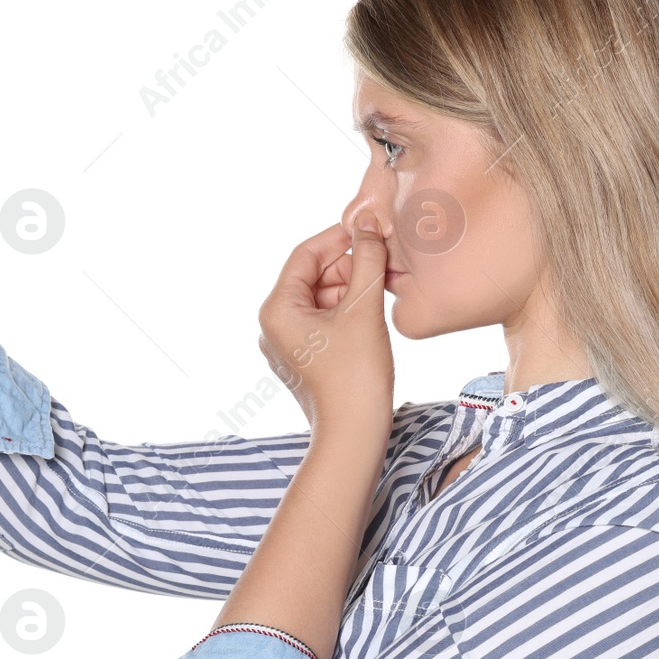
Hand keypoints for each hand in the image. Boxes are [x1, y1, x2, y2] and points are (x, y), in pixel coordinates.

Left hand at [257, 212, 393, 435]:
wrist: (353, 434)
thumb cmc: (355, 376)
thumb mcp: (364, 309)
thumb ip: (366, 260)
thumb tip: (366, 224)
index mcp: (276, 309)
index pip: (304, 254)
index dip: (338, 237)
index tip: (369, 228)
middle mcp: (273, 325)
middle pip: (313, 276)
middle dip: (349, 264)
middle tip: (384, 256)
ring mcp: (287, 344)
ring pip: (322, 298)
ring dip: (352, 286)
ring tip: (385, 282)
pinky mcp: (304, 358)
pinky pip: (325, 321)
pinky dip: (349, 309)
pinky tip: (375, 307)